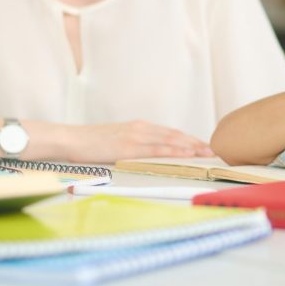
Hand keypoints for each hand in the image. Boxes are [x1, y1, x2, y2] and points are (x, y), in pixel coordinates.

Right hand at [65, 121, 213, 162]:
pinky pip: (156, 148)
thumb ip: (133, 147)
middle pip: (175, 135)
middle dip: (196, 142)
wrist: (70, 139)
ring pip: (170, 140)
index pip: (170, 133)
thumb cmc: (90, 144)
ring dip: (191, 146)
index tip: (204, 146)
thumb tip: (146, 158)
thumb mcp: (116, 142)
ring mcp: (135, 135)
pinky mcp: (128, 146)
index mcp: (139, 127)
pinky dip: (174, 150)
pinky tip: (186, 154)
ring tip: (207, 153)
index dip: (189, 139)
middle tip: (214, 150)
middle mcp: (141, 128)